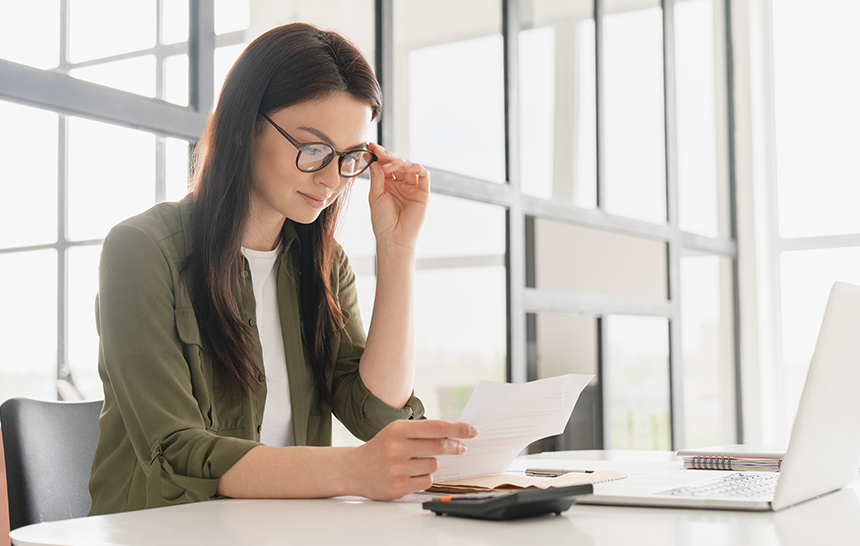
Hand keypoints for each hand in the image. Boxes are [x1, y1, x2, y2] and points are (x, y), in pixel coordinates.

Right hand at [344, 419, 476, 499]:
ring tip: (415, 462)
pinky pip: (426, 481)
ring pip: (434, 465)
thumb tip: (454, 434)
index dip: (457, 429)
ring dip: (432, 463)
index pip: (436, 428)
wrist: (354, 469)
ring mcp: (398, 469)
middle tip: (461, 447)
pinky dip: (424, 477)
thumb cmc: (381, 447)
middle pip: (439, 446)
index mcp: (398, 430)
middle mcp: (397, 449)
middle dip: (454, 446)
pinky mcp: (399, 487)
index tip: (472, 431)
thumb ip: (423, 432)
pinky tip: (410, 474)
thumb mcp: (397, 432)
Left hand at [366, 142, 429, 251]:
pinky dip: (416, 167)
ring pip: (409, 166)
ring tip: (388, 165)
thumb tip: (374, 159)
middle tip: (378, 151)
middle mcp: (401, 183)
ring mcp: (412, 187)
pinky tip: (406, 167)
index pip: (384, 164)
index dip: (378, 155)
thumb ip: (376, 177)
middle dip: (387, 155)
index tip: (369, 146)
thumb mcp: (375, 195)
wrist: (393, 237)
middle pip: (397, 162)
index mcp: (387, 184)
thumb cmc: (382, 220)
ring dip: (399, 162)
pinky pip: (423, 174)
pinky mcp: (423, 192)